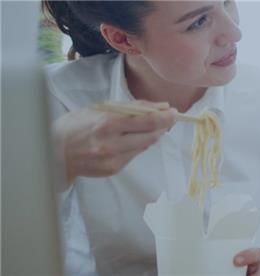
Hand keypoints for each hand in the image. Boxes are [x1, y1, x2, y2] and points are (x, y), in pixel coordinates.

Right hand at [52, 101, 176, 183]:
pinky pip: (134, 155)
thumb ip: (131, 108)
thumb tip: (160, 106)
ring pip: (145, 146)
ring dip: (152, 135)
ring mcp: (114, 159)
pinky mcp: (114, 169)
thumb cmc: (75, 125)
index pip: (148, 121)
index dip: (165, 117)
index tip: (173, 112)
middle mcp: (113, 144)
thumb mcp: (100, 108)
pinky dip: (137, 145)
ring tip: (150, 126)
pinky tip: (130, 139)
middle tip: (168, 118)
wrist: (54, 153)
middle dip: (163, 126)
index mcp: (108, 124)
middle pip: (151, 136)